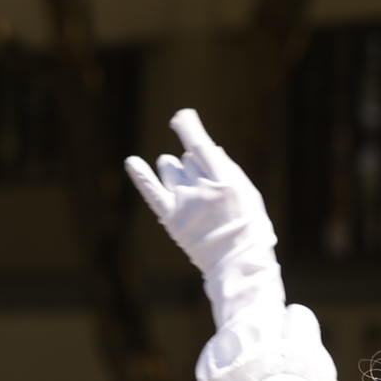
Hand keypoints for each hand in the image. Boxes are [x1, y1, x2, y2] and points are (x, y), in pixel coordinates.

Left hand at [122, 110, 281, 323]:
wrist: (237, 263)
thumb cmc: (248, 227)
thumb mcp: (248, 194)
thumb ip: (228, 170)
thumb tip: (208, 148)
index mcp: (226, 181)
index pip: (200, 147)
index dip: (188, 128)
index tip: (181, 117)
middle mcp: (202, 189)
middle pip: (188, 159)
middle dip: (195, 164)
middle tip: (208, 189)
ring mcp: (184, 203)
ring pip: (170, 168)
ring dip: (176, 170)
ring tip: (189, 189)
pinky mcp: (171, 217)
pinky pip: (151, 190)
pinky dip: (141, 175)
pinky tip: (132, 162)